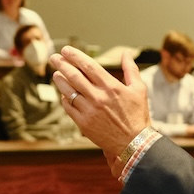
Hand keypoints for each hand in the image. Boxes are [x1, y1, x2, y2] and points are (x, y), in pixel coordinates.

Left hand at [49, 46, 150, 173]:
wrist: (133, 143)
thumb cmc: (137, 116)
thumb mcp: (139, 90)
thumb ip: (131, 70)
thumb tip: (126, 54)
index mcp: (111, 87)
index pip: (88, 66)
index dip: (75, 56)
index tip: (66, 50)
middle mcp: (98, 97)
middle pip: (74, 76)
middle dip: (62, 64)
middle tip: (54, 58)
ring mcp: (89, 110)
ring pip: (69, 91)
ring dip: (60, 80)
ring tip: (56, 74)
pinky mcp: (83, 123)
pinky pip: (69, 107)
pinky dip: (65, 99)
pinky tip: (64, 95)